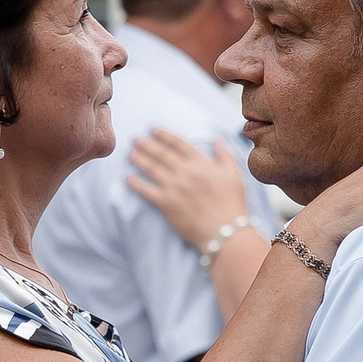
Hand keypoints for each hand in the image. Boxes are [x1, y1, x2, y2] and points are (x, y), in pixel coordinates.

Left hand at [127, 130, 256, 252]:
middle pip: (162, 154)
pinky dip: (136, 184)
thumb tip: (216, 139)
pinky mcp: (166, 204)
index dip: (164, 135)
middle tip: (135, 139)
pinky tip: (128, 179)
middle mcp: (185, 173)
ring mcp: (174, 188)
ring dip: (140, 160)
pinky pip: (147, 191)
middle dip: (147, 144)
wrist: (225, 231)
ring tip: (131, 153)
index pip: (179, 144)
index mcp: (201, 164)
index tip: (153, 129)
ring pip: (152, 169)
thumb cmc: (232, 204)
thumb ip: (224, 155)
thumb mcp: (234, 175)